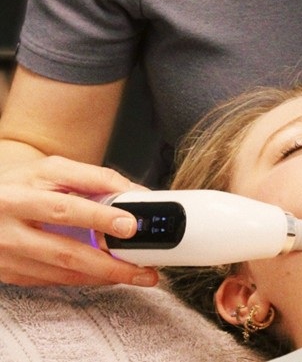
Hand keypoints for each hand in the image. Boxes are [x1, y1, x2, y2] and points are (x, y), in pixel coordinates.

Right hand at [0, 155, 158, 286]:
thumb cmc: (20, 183)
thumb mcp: (50, 169)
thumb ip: (91, 178)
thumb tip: (130, 193)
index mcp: (18, 197)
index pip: (65, 209)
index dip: (99, 218)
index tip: (130, 224)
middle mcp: (10, 230)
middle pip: (65, 252)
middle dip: (108, 262)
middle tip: (139, 266)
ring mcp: (8, 257)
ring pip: (61, 273)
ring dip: (100, 275)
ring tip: (131, 273)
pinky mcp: (10, 274)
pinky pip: (51, 281)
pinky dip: (81, 279)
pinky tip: (103, 274)